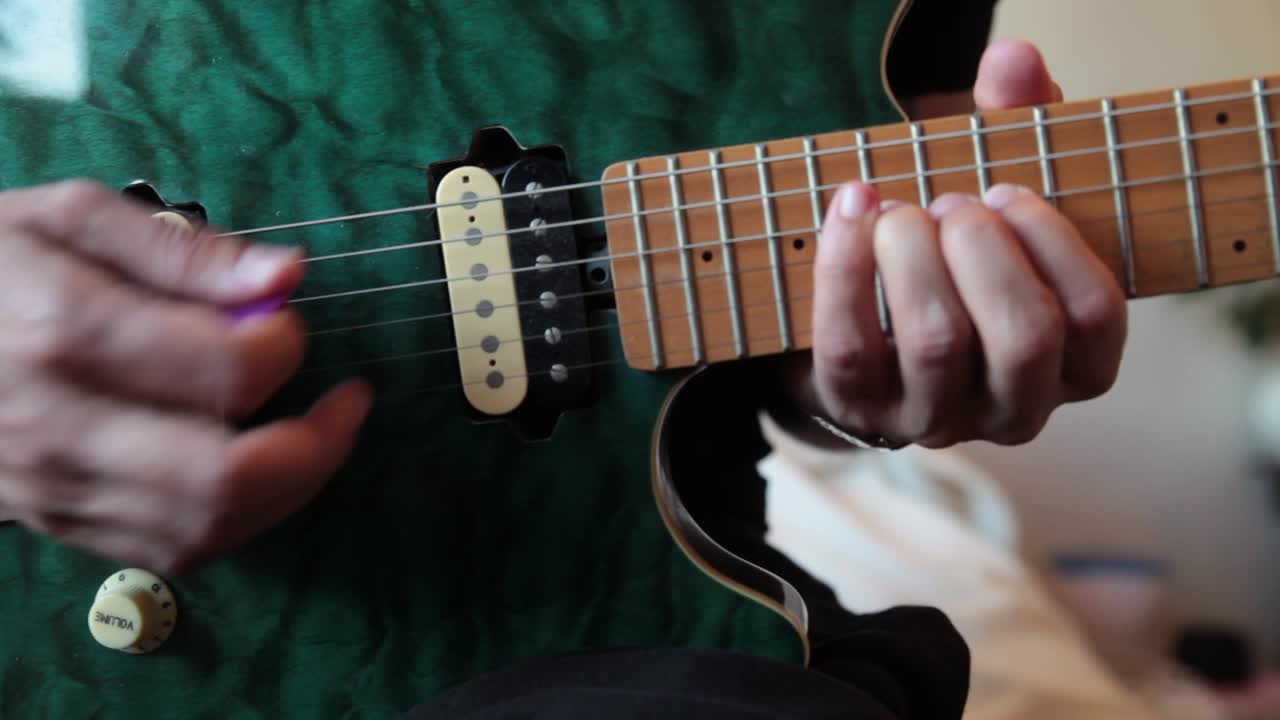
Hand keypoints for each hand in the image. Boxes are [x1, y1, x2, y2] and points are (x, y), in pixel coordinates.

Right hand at [0, 180, 371, 570]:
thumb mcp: (65, 218)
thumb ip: (182, 249)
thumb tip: (285, 274)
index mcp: (63, 334)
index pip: (223, 371)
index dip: (285, 347)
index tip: (289, 317)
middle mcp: (57, 426)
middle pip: (225, 477)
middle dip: (317, 445)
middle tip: (347, 401)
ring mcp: (51, 487)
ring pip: (205, 528)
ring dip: (290, 490)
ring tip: (317, 435)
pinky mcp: (54, 522)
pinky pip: (169, 549)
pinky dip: (238, 519)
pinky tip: (257, 471)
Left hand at [793, 40, 1126, 447]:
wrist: (867, 337)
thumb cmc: (957, 262)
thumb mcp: (1003, 203)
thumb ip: (1021, 128)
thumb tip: (1012, 59)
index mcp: (1075, 368)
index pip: (1093, 317)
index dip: (1052, 242)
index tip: (1005, 191)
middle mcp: (1015, 410)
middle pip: (1023, 337)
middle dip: (984, 251)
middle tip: (949, 203)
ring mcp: (936, 420)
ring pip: (937, 343)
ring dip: (914, 255)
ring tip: (899, 212)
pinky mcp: (860, 410)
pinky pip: (849, 346)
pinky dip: (845, 268)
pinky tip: (851, 213)